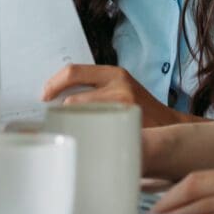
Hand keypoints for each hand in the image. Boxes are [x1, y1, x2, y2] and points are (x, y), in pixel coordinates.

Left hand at [40, 64, 191, 128]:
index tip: (43, 96)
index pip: (74, 72)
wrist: (170, 127)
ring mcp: (122, 106)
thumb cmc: (140, 110)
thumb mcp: (121, 89)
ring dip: (70, 125)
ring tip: (66, 133)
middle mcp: (119, 85)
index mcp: (114, 74)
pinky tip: (82, 141)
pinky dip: (83, 135)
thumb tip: (58, 97)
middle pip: (73, 98)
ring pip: (81, 116)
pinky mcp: (125, 125)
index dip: (53, 83)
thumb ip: (96, 89)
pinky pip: (94, 131)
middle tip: (51, 122)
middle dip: (58, 112)